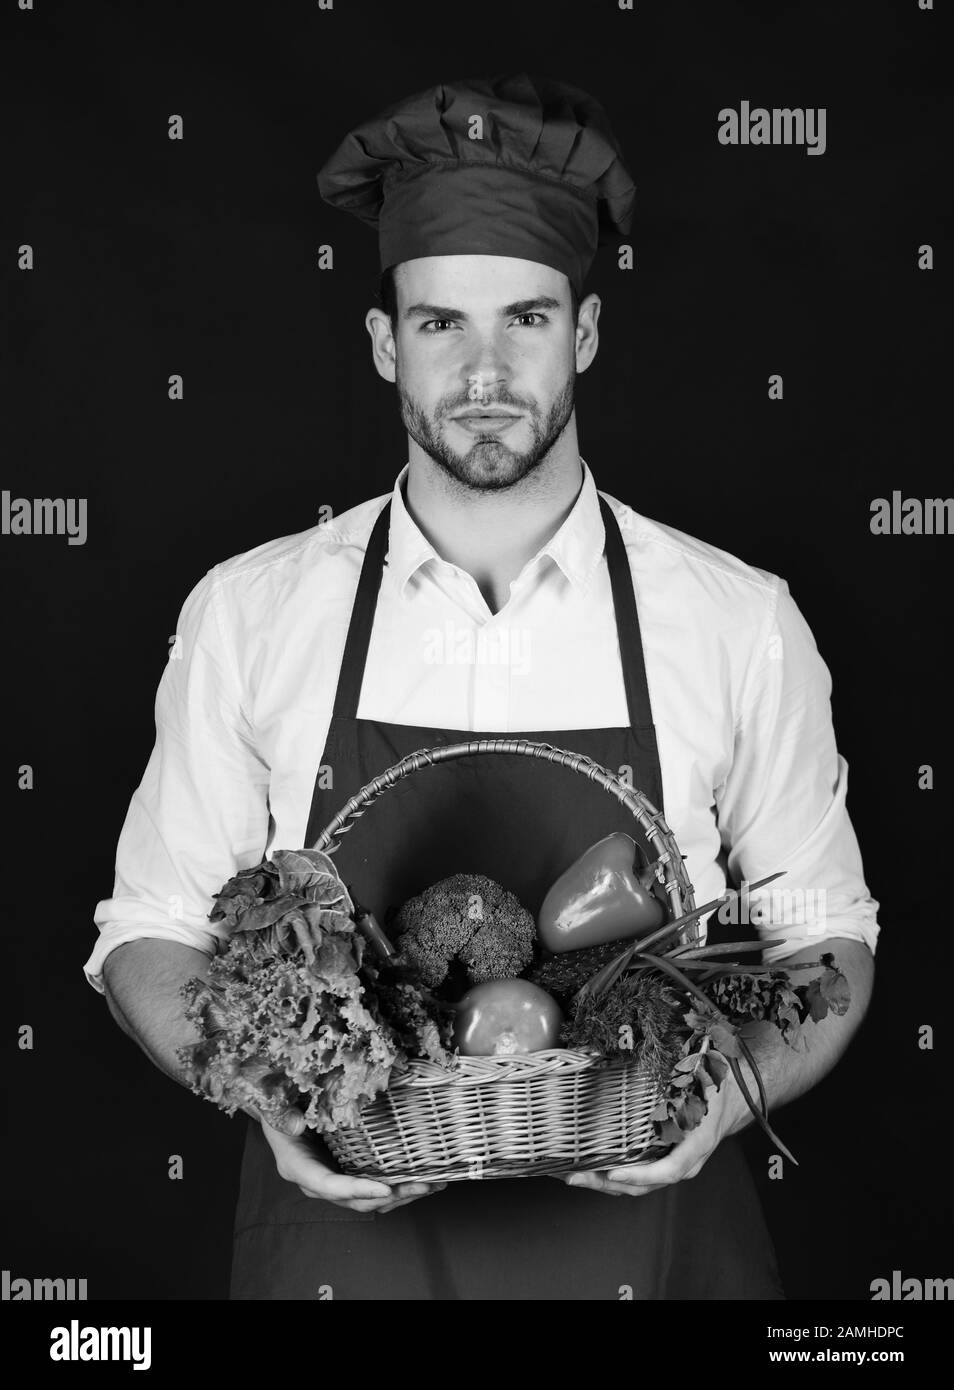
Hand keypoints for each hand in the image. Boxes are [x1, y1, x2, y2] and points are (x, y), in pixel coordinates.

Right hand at [253, 1105, 447, 1213]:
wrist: (279, 1104)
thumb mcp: (276, 1104)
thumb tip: (296, 1124)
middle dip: (392, 1195)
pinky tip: (423, 1177)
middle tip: (423, 1185)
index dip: (357, 1189)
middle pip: (356, 1198)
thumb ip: (283, 1115)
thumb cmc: (278, 1102)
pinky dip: (399, 1185)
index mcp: (298, 1166)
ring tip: (434, 1183)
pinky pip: (374, 1186)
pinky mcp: (347, 1171)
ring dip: (402, 1194)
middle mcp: (317, 1180)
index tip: (386, 1190)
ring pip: (369, 1197)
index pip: (328, 1185)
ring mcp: (334, 1178)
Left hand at [554, 1074, 743, 1196]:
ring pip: (638, 1184)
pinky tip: (588, 1165)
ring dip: (604, 1182)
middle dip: (606, 1183)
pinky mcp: (663, 1159)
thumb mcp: (704, 1072)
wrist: (736, 1095)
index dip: (641, 1174)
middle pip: (645, 1185)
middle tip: (574, 1175)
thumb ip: (681, 1065)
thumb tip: (643, 1044)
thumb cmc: (716, 1082)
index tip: (613, 1172)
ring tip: (570, 1173)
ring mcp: (673, 1163)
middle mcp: (685, 1160)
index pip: (670, 1169)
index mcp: (697, 1141)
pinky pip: (638, 1174)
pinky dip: (612, 1173)